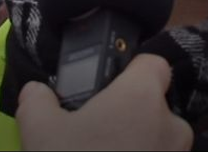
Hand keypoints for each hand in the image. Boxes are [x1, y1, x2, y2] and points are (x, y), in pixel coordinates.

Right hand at [16, 54, 192, 150]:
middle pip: (156, 105)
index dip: (133, 70)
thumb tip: (35, 90)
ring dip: (139, 145)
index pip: (154, 63)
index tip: (109, 87)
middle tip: (97, 132)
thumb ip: (37, 101)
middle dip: (131, 116)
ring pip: (159, 139)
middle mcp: (172, 123)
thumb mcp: (40, 133)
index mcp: (143, 96)